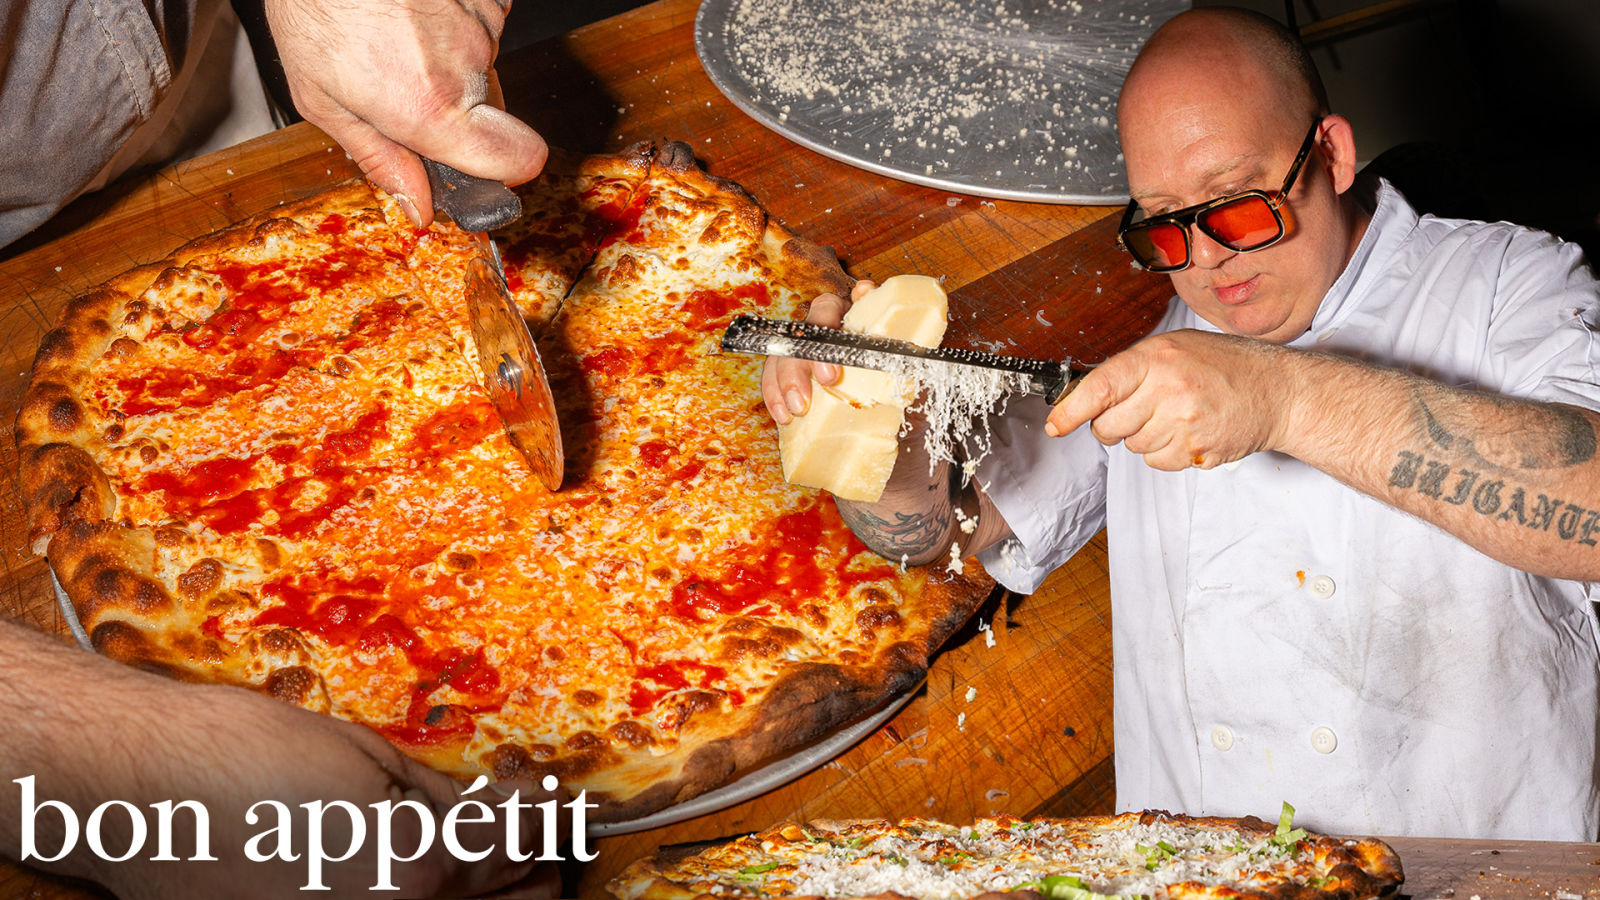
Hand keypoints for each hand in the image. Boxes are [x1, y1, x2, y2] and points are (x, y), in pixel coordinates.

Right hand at [91, 678, 566, 898]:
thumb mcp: (364, 757)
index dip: (550, 821)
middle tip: (544, 841)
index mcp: (417, 868)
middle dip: (537, 873)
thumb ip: (441, 796)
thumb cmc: (239, 756)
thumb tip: (493, 809)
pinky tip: (414, 872)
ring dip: (493, 899)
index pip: (520, 846)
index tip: (562, 807)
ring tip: (498, 862)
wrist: (129, 790)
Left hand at [265, 0, 548, 225]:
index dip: (506, 169)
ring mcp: (482, 21)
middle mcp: (465, 65)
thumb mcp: (322, 99)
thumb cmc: (314, 7)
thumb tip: (418, 205)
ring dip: (449, 58)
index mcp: (427, 107)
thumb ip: (379, 157)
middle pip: (494, 111)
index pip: (520, 160)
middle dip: (458, 107)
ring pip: (483, 63)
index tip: (479, 165)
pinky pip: (483, 22)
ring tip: (398, 34)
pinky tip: (414, 11)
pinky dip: (454, 21)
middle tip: (406, 83)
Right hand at [761, 280, 871, 423]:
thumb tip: (864, 289)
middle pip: (797, 341)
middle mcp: (815, 326)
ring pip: (780, 359)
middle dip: (796, 372)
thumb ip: (879, 310)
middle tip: (804, 400)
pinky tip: (784, 416)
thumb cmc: (885, 345)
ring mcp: (800, 348)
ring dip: (783, 387)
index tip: (830, 373)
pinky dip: (776, 398)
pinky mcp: (790, 370)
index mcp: (838, 310)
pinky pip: (773, 379)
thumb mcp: (888, 328)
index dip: (821, 335)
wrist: (882, 367)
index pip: (824, 310)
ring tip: (794, 411)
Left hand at [1044, 329, 1293, 469]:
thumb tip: (1083, 398)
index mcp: (1157, 358)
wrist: (1277, 390)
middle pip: (1109, 426)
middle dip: (1113, 425)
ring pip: (1133, 446)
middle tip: (1138, 412)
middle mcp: (1169, 388)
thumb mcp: (1174, 349)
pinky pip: (1157, 462)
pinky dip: (1165, 453)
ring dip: (1144, 437)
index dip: (1071, 411)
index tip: (1055, 426)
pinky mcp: (1197, 449)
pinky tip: (1187, 432)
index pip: (1100, 388)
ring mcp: (1184, 422)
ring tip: (1175, 415)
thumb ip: (1130, 371)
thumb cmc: (1223, 366)